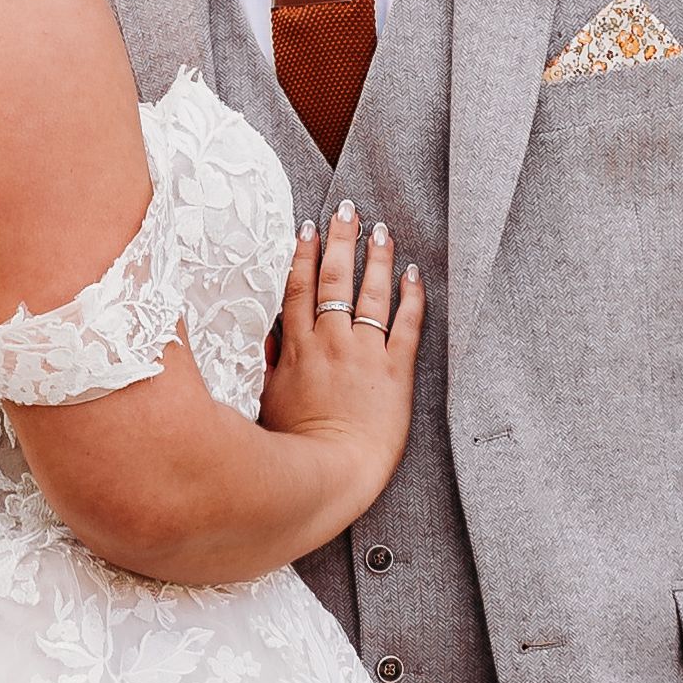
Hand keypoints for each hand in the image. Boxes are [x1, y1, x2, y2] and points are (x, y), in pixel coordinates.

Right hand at [258, 203, 420, 526]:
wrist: (332, 473)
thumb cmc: (295, 450)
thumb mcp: (268, 403)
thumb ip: (271, 366)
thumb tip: (271, 336)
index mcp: (298, 350)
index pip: (298, 290)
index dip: (303, 255)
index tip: (307, 228)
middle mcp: (332, 342)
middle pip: (334, 279)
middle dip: (340, 240)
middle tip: (348, 209)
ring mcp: (365, 353)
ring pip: (371, 293)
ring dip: (377, 257)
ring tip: (381, 230)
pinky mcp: (396, 370)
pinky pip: (407, 324)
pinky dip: (412, 296)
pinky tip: (414, 274)